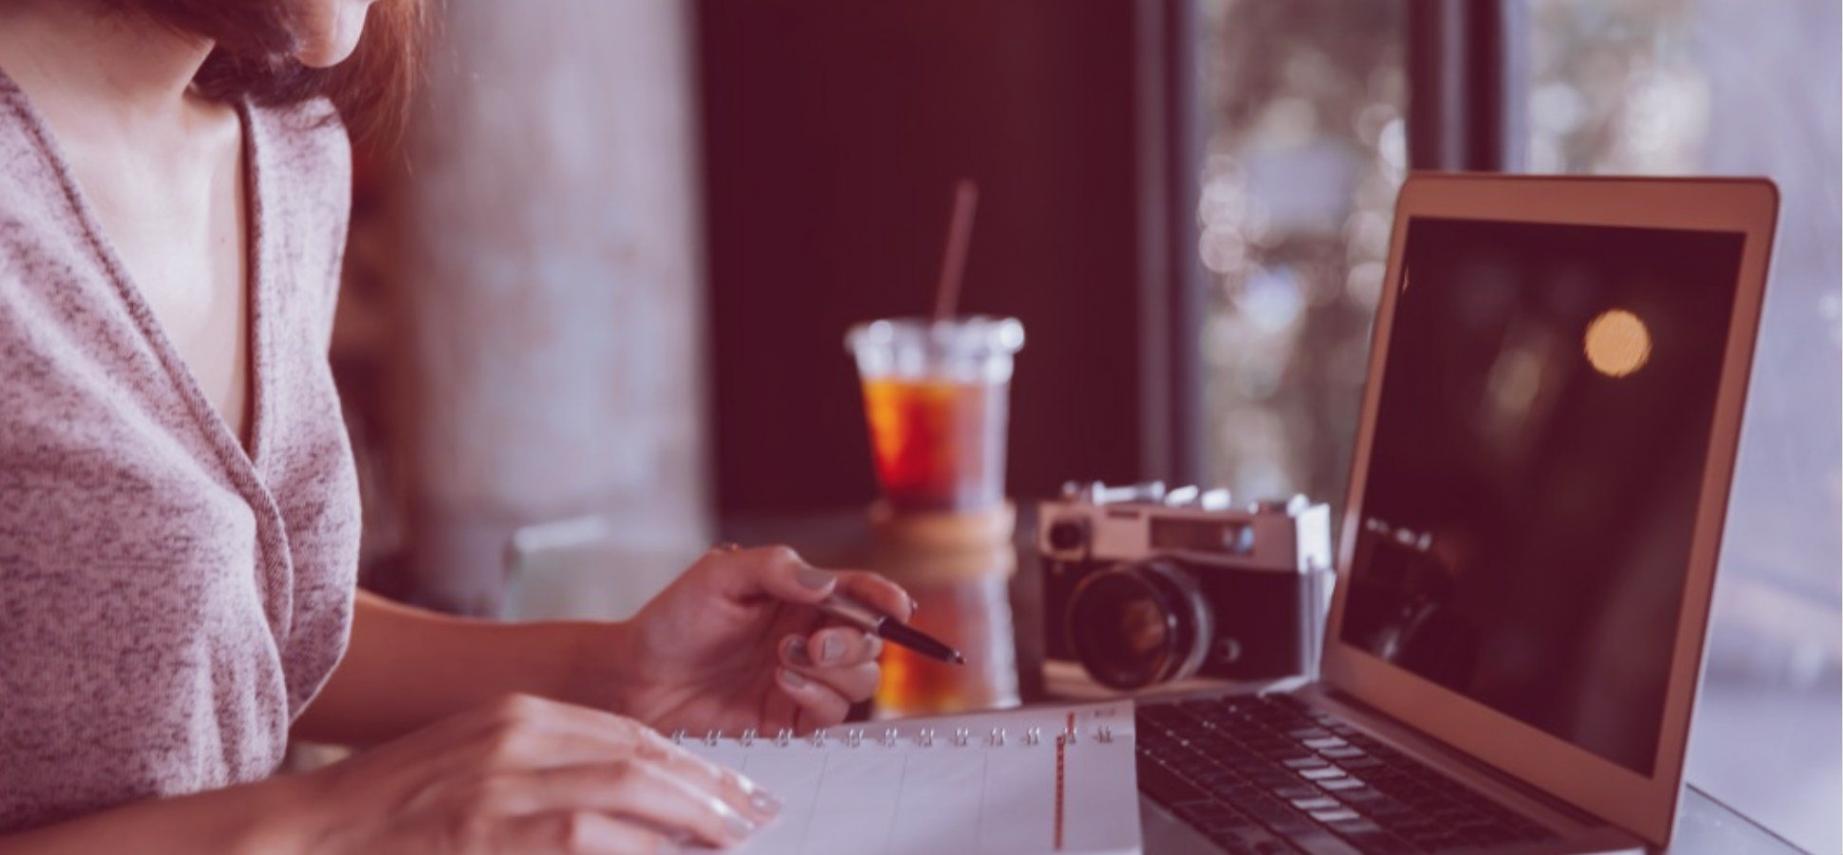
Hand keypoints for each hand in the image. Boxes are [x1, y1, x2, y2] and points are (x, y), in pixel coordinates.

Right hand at [290, 694, 779, 852]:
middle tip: (757, 815)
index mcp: (514, 714)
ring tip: (733, 838)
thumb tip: (622, 810)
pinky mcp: (483, 825)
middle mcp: (513, 733)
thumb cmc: (386, 817)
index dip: (691, 763)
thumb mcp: (470, 771)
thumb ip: (541, 777)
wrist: (300, 836)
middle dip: (709, 786)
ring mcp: (497, 779)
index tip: (736, 788)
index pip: (628, 732)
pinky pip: (583, 833)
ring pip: (624, 789)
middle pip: (640, 753)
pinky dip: (636, 845)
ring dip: (690, 816)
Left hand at [589, 545, 913, 734]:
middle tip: (816, 645)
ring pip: (861, 679)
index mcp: (800, 597)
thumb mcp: (719, 575)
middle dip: (856, 642)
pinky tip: (782, 682)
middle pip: (871, 641)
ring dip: (835, 671)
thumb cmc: (674, 620)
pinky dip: (818, 698)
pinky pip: (832, 714)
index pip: (858, 593)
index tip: (896, 606)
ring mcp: (804, 679)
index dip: (884, 597)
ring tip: (784, 662)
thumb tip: (828, 584)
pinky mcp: (790, 718)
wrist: (638, 678)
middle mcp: (809, 636)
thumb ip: (775, 568)